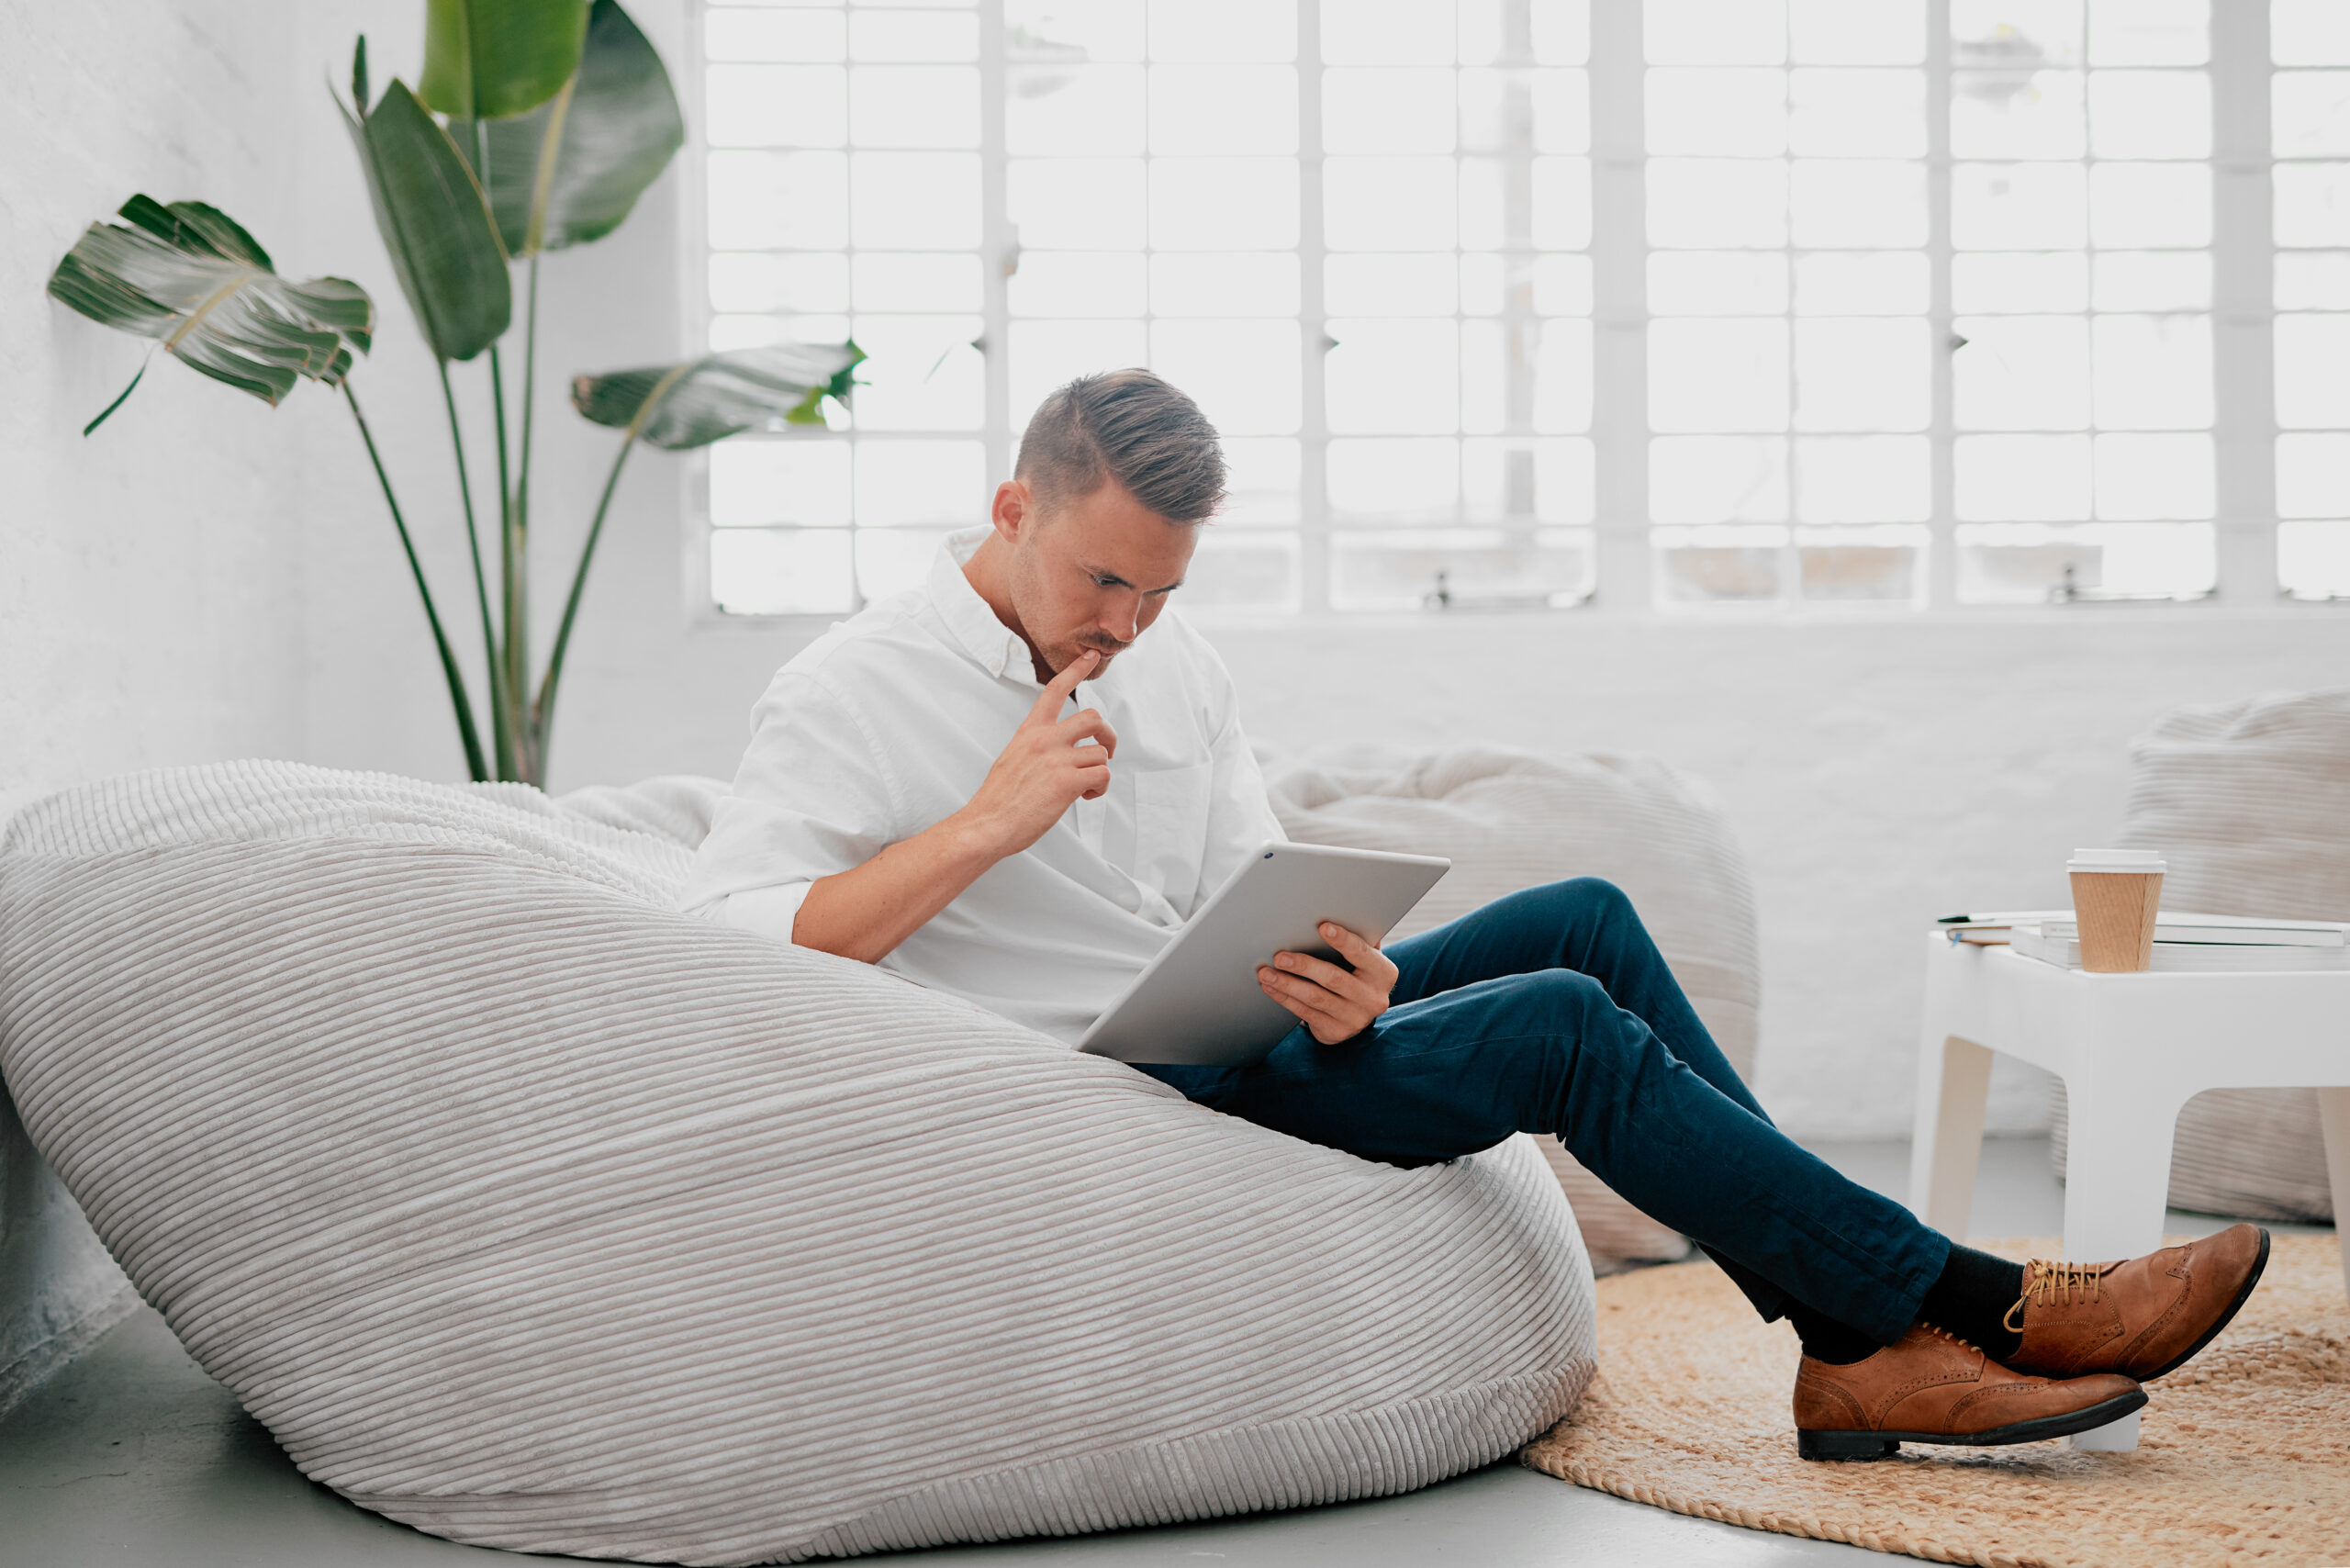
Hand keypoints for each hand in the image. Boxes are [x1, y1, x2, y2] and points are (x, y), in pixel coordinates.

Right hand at [960, 649, 1116, 856]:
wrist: (987, 825)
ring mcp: (1057, 759)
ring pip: (1102, 753)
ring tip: (1083, 789)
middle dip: (1107, 736)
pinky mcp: (1068, 781)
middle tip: (1105, 753)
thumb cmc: (998, 799)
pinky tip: (1083, 797)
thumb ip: (1036, 747)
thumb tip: (1057, 753)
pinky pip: (1103, 775)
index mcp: (1030, 731)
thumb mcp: (1012, 758)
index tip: (1090, 657)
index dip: (1076, 670)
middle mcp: (1045, 739)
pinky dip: (1099, 789)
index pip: (1055, 690)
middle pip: (1093, 718)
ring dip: (1099, 772)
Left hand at [1258, 922, 1396, 1044]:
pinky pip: (1306, 1013)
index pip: (1362, 954)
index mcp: (1384, 973)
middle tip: (1279, 956)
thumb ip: (1355, 940)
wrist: (1357, 1014)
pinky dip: (1285, 999)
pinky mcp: (1336, 1032)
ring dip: (1287, 984)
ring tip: (1266, 973)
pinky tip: (1271, 988)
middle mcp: (1373, 998)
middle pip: (1334, 979)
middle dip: (1304, 966)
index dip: (1342, 940)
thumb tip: (1330, 912)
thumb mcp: (1363, 959)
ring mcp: (1356, 1018)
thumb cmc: (1356, 974)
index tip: (1322, 927)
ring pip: (1315, 998)